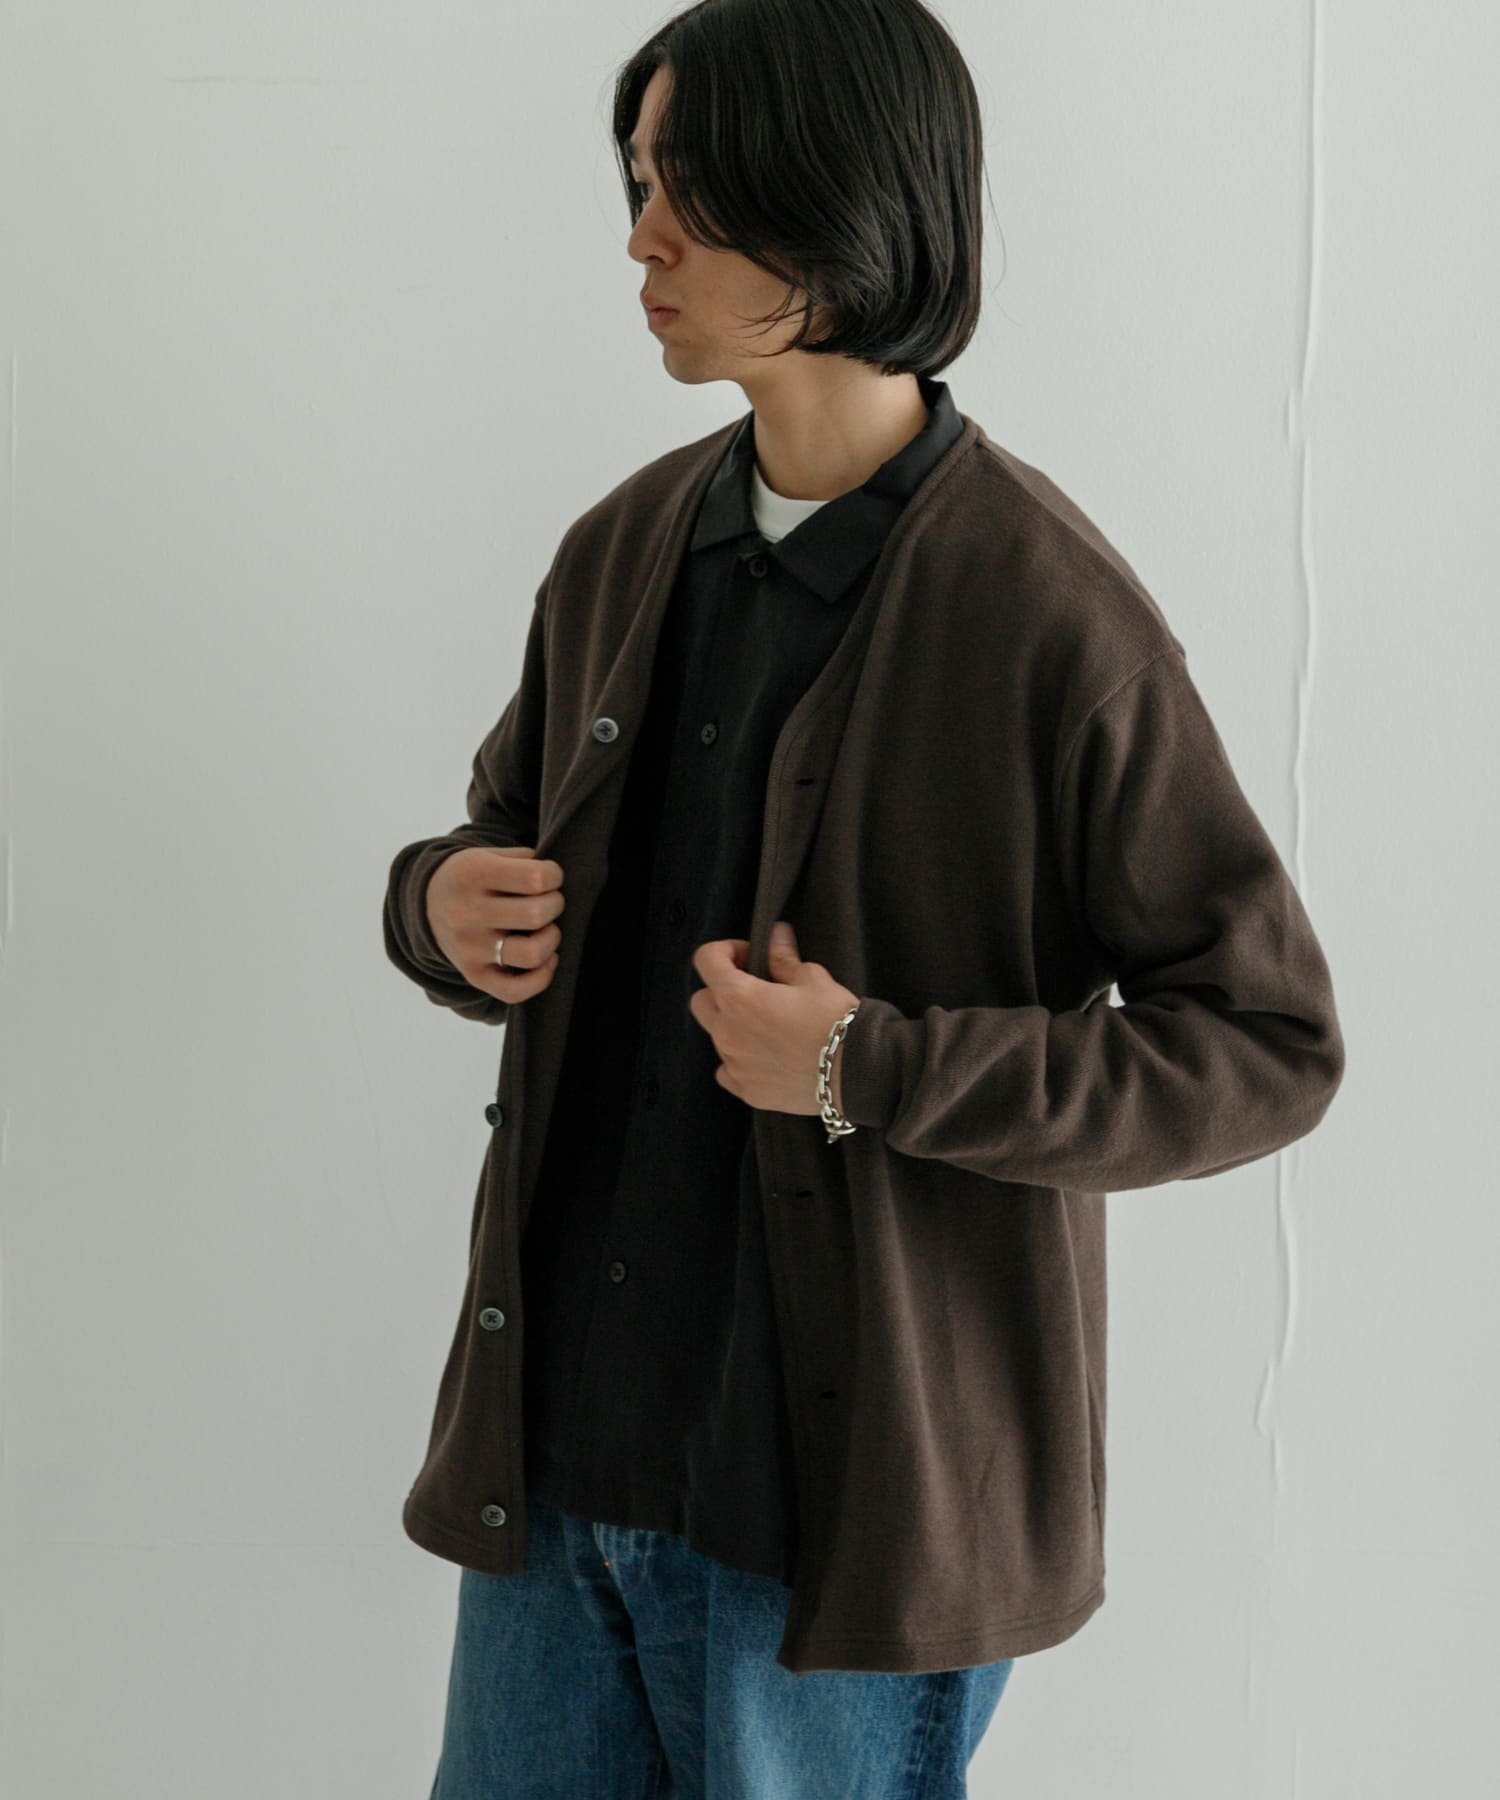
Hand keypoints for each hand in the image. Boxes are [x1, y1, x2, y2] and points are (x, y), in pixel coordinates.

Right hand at [426, 845, 564, 1004]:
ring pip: (532, 954)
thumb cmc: (474, 877)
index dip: (555, 876)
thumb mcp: (490, 854)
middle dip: (556, 905)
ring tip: (546, 929)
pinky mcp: (474, 975)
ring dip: (551, 940)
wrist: (427, 904)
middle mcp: (467, 913)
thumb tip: (560, 881)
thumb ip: (526, 860)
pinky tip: (546, 960)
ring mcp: (470, 948)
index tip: (550, 878)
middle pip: (537, 914)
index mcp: (473, 875)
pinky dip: (541, 978)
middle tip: (549, 902)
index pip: (535, 878)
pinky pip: (515, 991)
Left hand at [688, 920, 859, 1116]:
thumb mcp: (812, 978)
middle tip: (754, 990)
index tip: (749, 956)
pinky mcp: (747, 1091)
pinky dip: (739, 1061)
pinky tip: (765, 1056)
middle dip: (721, 990)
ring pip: (716, 1037)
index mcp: (738, 998)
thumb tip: (776, 936)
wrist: (858, 1070)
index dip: (725, 951)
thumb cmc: (835, 1020)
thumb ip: (783, 958)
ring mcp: (735, 1064)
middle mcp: (727, 1032)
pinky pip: (728, 1071)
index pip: (705, 960)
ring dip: (733, 1026)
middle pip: (701, 1001)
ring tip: (768, 1026)